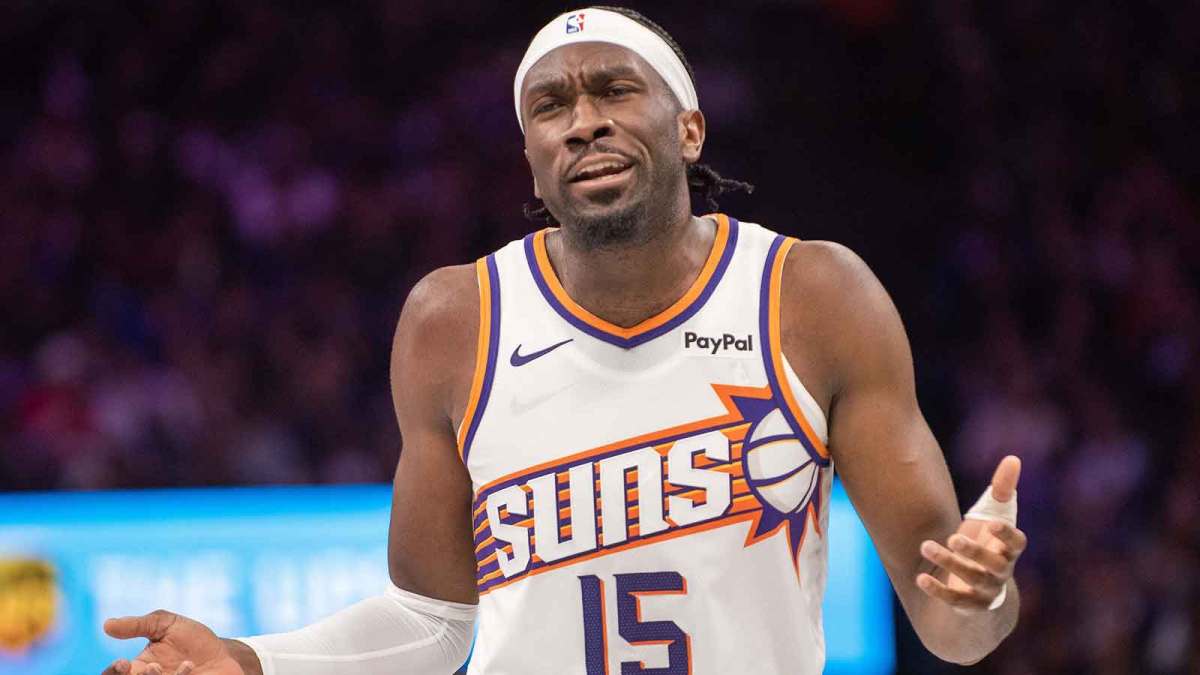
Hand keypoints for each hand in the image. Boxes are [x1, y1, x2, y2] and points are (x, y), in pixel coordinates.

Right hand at [100, 610, 247, 674]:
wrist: (224, 655)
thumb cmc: (192, 641)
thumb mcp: (167, 625)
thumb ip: (138, 625)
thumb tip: (107, 625)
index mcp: (137, 669)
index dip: (113, 672)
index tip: (123, 662)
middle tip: (152, 667)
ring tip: (171, 666)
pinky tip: (189, 666)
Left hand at [916, 455, 1026, 612]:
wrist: (980, 587)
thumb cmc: (986, 542)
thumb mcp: (992, 516)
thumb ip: (1002, 490)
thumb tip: (1013, 458)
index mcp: (1008, 550)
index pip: (1017, 544)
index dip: (1007, 534)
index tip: (991, 523)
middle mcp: (1001, 571)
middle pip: (993, 564)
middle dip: (973, 551)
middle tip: (952, 537)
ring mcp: (986, 591)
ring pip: (972, 580)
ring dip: (949, 564)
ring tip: (925, 546)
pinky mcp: (968, 605)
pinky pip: (955, 601)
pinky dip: (938, 591)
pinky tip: (919, 579)